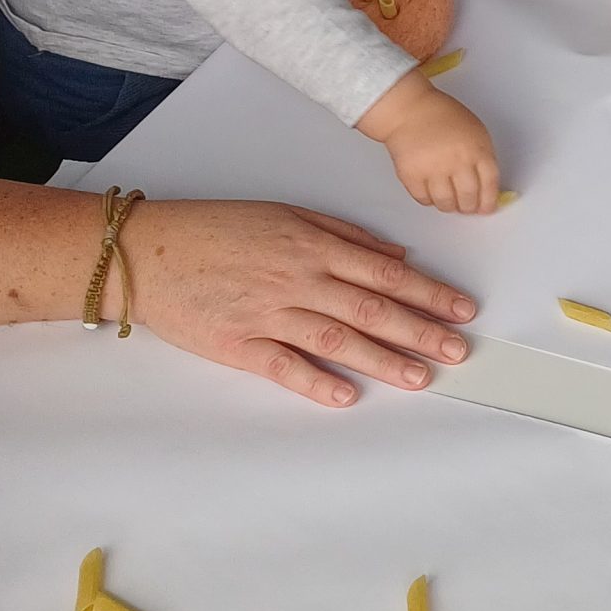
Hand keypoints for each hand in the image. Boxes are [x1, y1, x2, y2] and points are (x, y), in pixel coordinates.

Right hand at [124, 198, 476, 407]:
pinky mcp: (238, 343)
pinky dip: (315, 381)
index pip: (384, 273)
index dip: (427, 293)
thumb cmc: (218, 230)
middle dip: (419, 330)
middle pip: (370, 307)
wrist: (148, 251)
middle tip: (457, 350)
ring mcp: (268, 312)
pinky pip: (283, 365)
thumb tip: (396, 253)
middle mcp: (297, 278)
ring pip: (336, 338)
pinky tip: (346, 395)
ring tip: (419, 377)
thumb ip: (344, 234)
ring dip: (381, 360)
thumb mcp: (286, 215)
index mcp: (312, 246)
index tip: (462, 309)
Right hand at [359, 71, 500, 212]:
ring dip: (449, 206)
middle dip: (469, 207)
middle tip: (466, 207)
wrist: (409, 109)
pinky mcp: (411, 175)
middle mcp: (457, 161)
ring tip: (449, 200)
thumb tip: (488, 187)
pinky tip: (431, 191)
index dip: (488, 201)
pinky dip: (429, 200)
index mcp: (477, 149)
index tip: (486, 208)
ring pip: (446, 203)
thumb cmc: (442, 117)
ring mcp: (433, 169)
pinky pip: (424, 199)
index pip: (490, 184)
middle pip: (468, 198)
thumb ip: (483, 158)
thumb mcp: (475, 131)